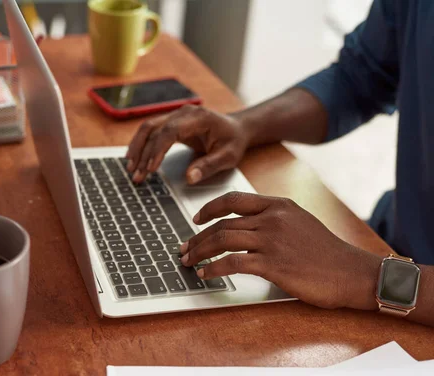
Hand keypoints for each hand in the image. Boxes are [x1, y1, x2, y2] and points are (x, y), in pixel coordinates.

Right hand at [125, 105, 250, 183]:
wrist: (236, 128)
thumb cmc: (233, 141)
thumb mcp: (228, 157)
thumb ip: (209, 166)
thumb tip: (190, 177)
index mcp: (198, 118)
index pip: (170, 131)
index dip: (157, 150)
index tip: (151, 169)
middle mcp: (183, 113)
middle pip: (153, 128)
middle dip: (142, 153)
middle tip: (136, 175)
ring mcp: (175, 115)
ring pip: (147, 128)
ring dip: (137, 148)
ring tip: (131, 169)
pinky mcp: (171, 122)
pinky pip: (151, 131)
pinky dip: (141, 145)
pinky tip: (134, 158)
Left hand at [180, 191, 381, 309]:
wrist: (352, 272)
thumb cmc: (326, 252)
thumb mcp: (300, 222)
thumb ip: (273, 219)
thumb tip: (244, 227)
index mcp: (278, 205)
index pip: (233, 200)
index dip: (210, 208)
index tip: (196, 219)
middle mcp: (272, 218)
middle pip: (222, 223)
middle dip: (197, 237)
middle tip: (184, 248)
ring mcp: (271, 240)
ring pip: (222, 240)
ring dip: (200, 251)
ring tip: (188, 261)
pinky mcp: (272, 264)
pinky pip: (232, 263)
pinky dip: (213, 268)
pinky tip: (205, 274)